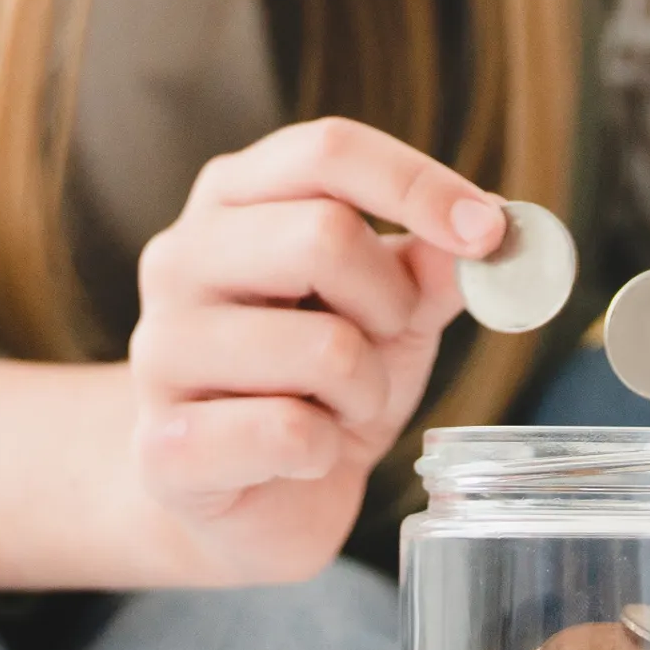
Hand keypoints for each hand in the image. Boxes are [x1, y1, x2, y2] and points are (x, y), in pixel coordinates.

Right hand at [125, 117, 502, 581]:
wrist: (248, 499)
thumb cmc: (318, 384)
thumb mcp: (390, 311)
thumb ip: (432, 265)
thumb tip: (488, 229)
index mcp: (233, 196)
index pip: (327, 150)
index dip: (417, 183)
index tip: (489, 231)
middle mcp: (180, 257)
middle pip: (326, 235)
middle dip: (392, 302)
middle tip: (388, 340)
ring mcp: (159, 350)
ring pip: (324, 347)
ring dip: (365, 390)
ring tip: (338, 408)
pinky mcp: (164, 446)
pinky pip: (288, 434)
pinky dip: (325, 452)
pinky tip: (300, 457)